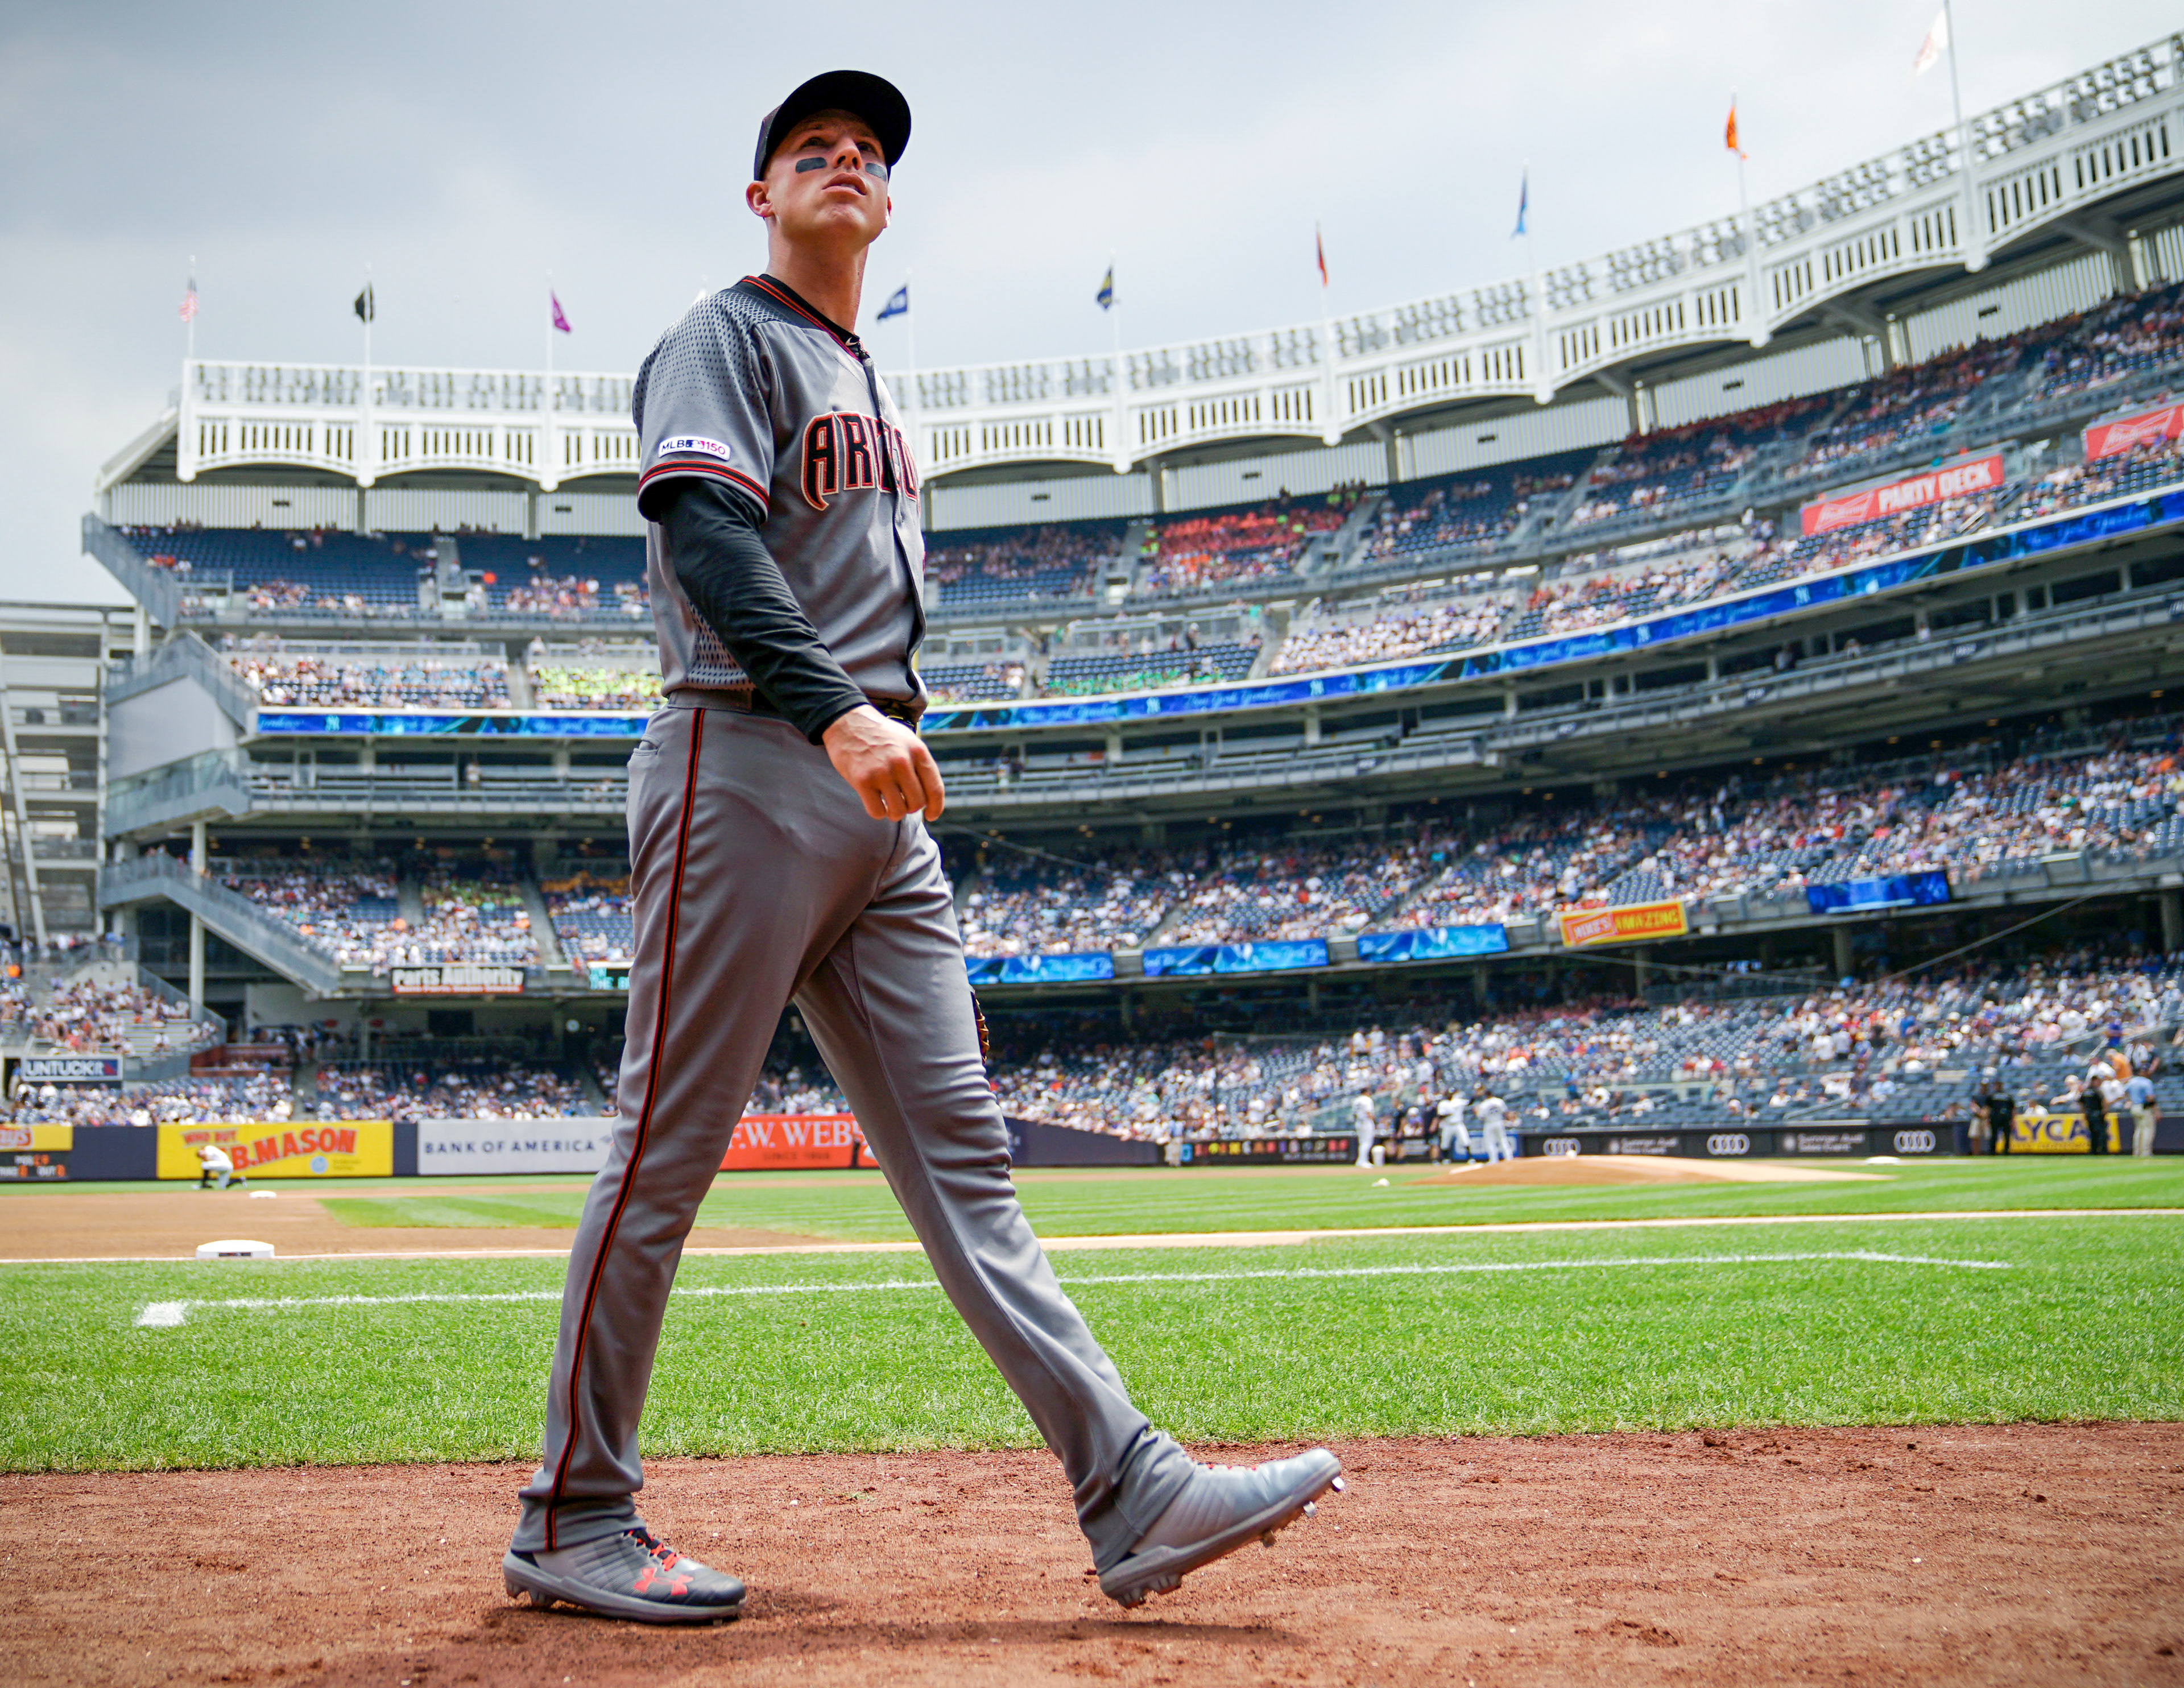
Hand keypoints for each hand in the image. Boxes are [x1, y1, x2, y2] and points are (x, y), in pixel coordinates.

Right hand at [822, 705, 945, 821]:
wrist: (848, 721)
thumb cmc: (880, 735)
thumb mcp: (907, 740)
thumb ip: (919, 764)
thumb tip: (930, 796)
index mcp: (917, 751)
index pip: (935, 789)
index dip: (936, 807)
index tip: (931, 816)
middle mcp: (902, 762)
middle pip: (917, 803)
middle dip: (911, 808)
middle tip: (902, 802)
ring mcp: (881, 771)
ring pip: (898, 811)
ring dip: (894, 812)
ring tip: (889, 804)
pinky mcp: (862, 780)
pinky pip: (877, 812)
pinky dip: (878, 812)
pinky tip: (875, 802)